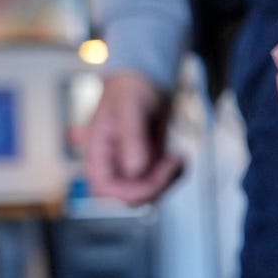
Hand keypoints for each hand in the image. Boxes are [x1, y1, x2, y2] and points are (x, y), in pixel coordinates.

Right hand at [84, 71, 182, 204]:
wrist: (147, 81)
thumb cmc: (131, 87)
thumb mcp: (130, 106)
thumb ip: (131, 137)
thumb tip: (135, 169)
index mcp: (98, 152)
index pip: (104, 189)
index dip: (128, 193)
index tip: (154, 180)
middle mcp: (113, 163)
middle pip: (131, 197)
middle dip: (156, 185)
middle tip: (172, 161)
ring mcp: (132, 166)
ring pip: (150, 192)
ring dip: (169, 180)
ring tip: (178, 157)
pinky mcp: (149, 165)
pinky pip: (163, 182)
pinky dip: (175, 174)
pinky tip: (180, 157)